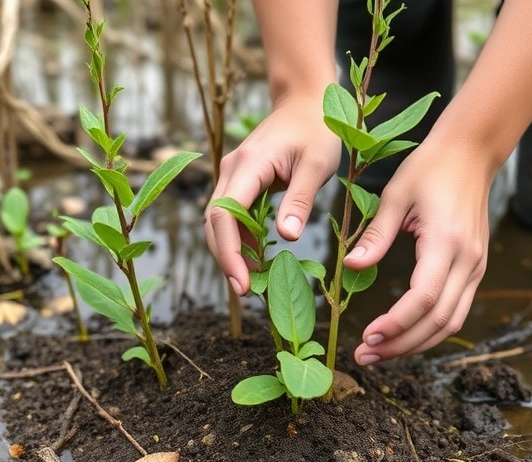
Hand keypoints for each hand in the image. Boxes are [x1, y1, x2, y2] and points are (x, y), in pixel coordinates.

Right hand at [205, 95, 340, 294]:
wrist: (307, 101)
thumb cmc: (317, 129)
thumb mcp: (317, 165)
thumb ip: (300, 201)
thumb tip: (286, 238)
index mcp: (249, 164)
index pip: (224, 215)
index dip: (228, 252)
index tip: (242, 281)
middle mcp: (232, 169)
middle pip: (214, 222)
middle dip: (226, 258)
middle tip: (246, 290)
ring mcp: (233, 174)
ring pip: (219, 221)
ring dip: (231, 250)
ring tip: (253, 279)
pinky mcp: (240, 180)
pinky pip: (232, 214)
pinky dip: (240, 238)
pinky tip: (257, 258)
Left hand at [343, 139, 493, 364]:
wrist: (470, 153)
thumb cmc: (429, 168)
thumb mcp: (396, 195)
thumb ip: (376, 235)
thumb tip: (351, 268)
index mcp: (447, 242)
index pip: (423, 298)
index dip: (396, 324)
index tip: (367, 336)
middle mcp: (468, 260)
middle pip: (438, 320)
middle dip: (401, 344)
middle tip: (365, 356)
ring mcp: (476, 267)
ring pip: (451, 322)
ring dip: (415, 343)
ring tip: (379, 353)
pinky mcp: (474, 269)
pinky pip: (455, 310)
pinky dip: (430, 330)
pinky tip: (403, 336)